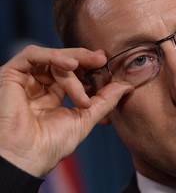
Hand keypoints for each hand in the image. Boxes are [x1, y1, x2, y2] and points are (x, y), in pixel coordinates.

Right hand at [0, 45, 132, 176]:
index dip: (89, 68)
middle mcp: (39, 87)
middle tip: (101, 59)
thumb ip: (105, 101)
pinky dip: (53, 56)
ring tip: (84, 78)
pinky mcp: (11, 74)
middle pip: (64, 63)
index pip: (74, 75)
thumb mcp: (85, 118)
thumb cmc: (52, 144)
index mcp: (54, 97)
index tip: (105, 63)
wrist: (26, 157)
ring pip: (53, 60)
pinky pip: (33, 55)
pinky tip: (71, 64)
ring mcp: (25, 80)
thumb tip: (127, 86)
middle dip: (84, 59)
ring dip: (72, 68)